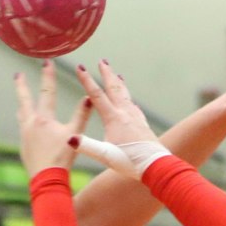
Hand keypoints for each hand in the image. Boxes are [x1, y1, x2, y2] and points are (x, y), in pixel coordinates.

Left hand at [14, 60, 91, 173]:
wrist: (46, 179)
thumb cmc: (61, 158)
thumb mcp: (75, 134)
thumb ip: (81, 115)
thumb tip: (89, 97)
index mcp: (44, 118)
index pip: (47, 92)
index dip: (48, 75)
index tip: (46, 62)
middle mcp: (30, 123)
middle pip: (24, 99)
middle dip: (22, 86)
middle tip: (18, 75)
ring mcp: (24, 135)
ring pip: (22, 114)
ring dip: (22, 104)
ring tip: (22, 100)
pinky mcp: (23, 146)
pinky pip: (23, 128)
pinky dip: (25, 121)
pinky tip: (28, 126)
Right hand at [71, 60, 162, 177]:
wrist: (155, 165)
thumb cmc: (130, 161)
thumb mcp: (105, 155)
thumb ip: (87, 146)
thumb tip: (70, 138)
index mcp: (114, 119)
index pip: (97, 95)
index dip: (87, 80)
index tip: (80, 66)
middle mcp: (125, 114)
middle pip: (114, 89)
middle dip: (107, 74)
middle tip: (103, 61)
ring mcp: (135, 118)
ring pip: (126, 95)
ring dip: (119, 83)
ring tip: (117, 75)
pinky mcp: (142, 124)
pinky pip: (134, 106)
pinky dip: (129, 99)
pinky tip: (130, 102)